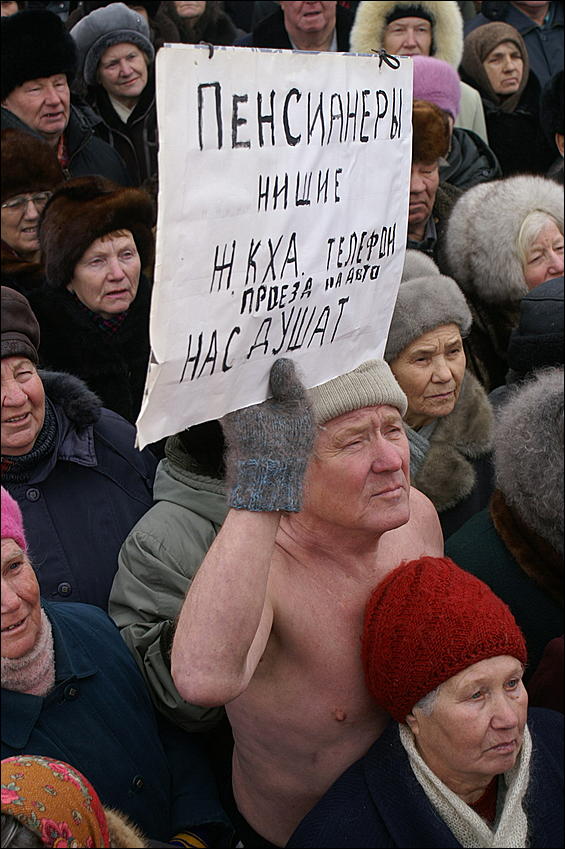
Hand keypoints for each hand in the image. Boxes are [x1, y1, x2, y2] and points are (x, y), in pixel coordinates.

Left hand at [221, 359, 314, 511]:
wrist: (268, 483)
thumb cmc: (284, 448)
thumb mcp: (295, 413)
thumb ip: (289, 386)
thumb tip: (281, 363)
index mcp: (243, 397)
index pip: (244, 366)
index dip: (255, 353)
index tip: (266, 339)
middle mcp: (232, 405)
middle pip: (242, 377)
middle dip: (254, 364)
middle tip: (270, 347)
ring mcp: (231, 417)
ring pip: (243, 390)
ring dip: (255, 380)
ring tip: (272, 364)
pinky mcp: (235, 428)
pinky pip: (244, 403)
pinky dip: (255, 395)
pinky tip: (269, 389)